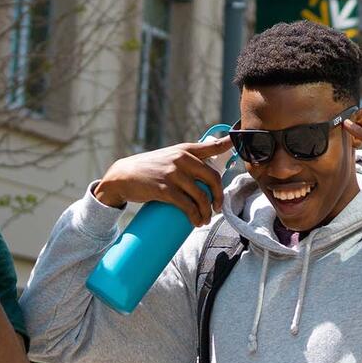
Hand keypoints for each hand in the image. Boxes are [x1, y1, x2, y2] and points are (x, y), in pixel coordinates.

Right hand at [94, 135, 232, 225]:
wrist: (122, 176)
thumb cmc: (148, 169)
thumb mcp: (168, 157)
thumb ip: (187, 159)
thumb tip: (208, 169)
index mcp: (185, 150)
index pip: (212, 146)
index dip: (229, 143)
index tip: (239, 141)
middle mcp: (182, 159)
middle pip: (213, 178)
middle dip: (219, 196)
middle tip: (216, 208)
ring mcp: (173, 174)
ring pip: (201, 196)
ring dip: (207, 212)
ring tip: (204, 220)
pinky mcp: (165, 189)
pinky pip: (187, 206)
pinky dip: (195, 216)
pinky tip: (196, 222)